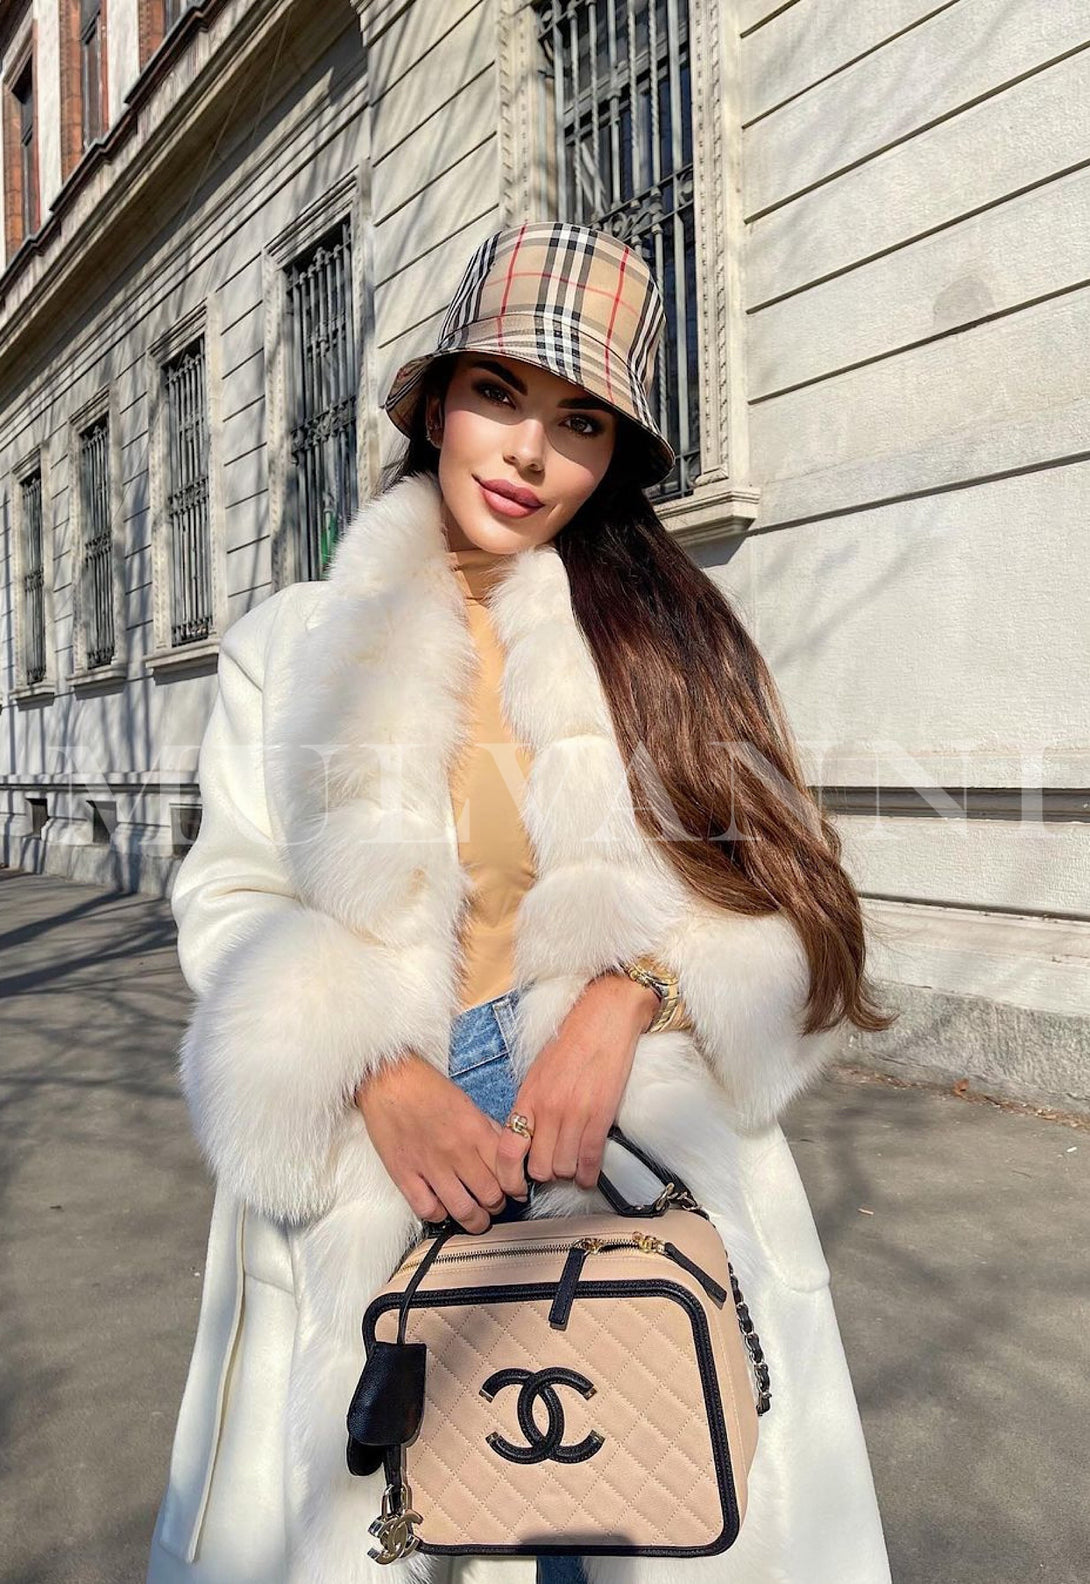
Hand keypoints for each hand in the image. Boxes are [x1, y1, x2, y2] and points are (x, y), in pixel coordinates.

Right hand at [354, 1055, 524, 1233]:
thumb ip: (487, 1129)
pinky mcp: (404, 1175)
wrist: (388, 1079)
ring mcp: (430, 1166)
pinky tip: (443, 1209)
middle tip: (495, 1205)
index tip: (515, 1191)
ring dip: (475, 1220)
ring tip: (476, 1219)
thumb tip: (504, 1150)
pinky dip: (440, 1215)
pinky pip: (428, 1209)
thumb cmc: (425, 1087)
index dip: (515, 1186)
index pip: (507, 1171)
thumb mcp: (467, 1102)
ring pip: (464, 1210)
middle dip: (498, 1205)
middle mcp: (456, 1151)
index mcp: (475, 1131)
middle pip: (490, 1196)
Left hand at [493, 973, 659, 1198]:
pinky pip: (590, 1160)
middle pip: (539, 1168)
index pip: (507, 1151)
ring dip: (568, 1172)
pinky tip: (587, 1174)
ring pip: (564, 1169)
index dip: (508, 1178)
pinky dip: (588, 1174)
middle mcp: (547, 1110)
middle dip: (544, 1174)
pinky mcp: (600, 1116)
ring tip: (572, 1165)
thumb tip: (525, 1138)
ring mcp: (574, 1114)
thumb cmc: (570, 1042)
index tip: (514, 1187)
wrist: (604, 1018)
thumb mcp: (537, 1073)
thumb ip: (529, 1106)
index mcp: (527, 1098)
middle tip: (552, 1167)